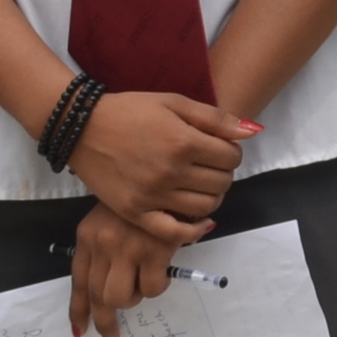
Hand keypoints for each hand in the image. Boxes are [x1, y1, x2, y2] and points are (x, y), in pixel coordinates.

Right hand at [66, 93, 243, 241]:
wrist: (83, 128)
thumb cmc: (132, 110)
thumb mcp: (176, 103)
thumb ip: (216, 119)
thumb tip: (253, 132)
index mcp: (183, 142)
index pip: (231, 157)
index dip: (233, 152)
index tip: (221, 148)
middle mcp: (170, 172)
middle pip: (221, 183)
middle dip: (223, 173)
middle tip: (211, 166)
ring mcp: (151, 196)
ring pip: (204, 207)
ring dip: (212, 197)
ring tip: (202, 186)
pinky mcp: (133, 212)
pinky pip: (172, 233)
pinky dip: (193, 231)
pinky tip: (199, 221)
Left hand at [66, 201, 191, 336]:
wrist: (172, 173)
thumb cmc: (145, 195)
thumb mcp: (114, 217)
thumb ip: (106, 246)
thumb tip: (109, 281)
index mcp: (88, 236)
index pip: (78, 282)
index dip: (79, 311)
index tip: (79, 329)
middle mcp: (102, 244)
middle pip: (97, 296)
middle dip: (105, 319)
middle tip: (112, 333)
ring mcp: (127, 247)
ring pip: (121, 297)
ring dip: (134, 299)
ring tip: (144, 286)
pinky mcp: (155, 250)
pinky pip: (151, 288)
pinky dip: (157, 287)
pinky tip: (163, 275)